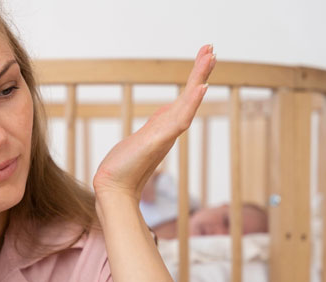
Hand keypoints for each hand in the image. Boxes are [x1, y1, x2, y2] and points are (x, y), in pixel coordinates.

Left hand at [93, 44, 215, 202]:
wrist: (113, 189)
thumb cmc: (122, 170)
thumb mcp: (138, 144)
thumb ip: (149, 135)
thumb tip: (152, 132)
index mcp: (164, 128)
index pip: (182, 100)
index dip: (194, 80)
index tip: (203, 57)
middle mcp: (168, 130)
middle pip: (189, 97)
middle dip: (200, 72)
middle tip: (212, 48)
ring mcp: (165, 135)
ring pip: (187, 103)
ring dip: (199, 80)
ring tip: (210, 58)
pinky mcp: (158, 141)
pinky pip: (179, 120)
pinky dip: (191, 104)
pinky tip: (200, 88)